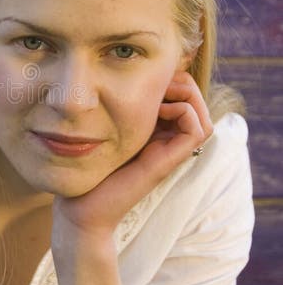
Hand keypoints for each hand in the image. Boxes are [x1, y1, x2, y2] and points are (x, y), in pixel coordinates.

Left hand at [52, 71, 212, 258]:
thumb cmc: (85, 168)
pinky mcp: (167, 162)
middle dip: (183, 83)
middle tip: (157, 81)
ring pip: (203, 117)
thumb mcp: (100, 129)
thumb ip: (111, 109)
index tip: (146, 76)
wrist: (80, 208)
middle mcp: (166, 143)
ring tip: (160, 93)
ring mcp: (169, 153)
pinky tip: (159, 109)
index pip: (182, 99)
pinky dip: (185, 112)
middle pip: (196, 105)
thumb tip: (117, 78)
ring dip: (187, 95)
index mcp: (153, 133)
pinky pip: (197, 130)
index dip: (173, 80)